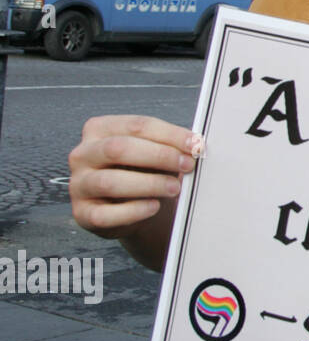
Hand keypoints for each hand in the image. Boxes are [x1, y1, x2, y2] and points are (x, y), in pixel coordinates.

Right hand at [69, 116, 197, 267]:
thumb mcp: (156, 153)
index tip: (195, 145)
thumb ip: (171, 145)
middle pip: (118, 149)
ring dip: (149, 184)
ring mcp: (79, 185)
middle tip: (187, 165)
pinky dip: (133, 211)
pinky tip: (153, 206)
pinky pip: (105, 214)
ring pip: (109, 181)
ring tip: (175, 188)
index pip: (136, 126)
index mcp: (99, 130)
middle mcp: (82, 154)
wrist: (135, 209)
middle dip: (158, 156)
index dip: (169, 134)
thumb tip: (196, 144)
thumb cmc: (146, 172)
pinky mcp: (82, 213)